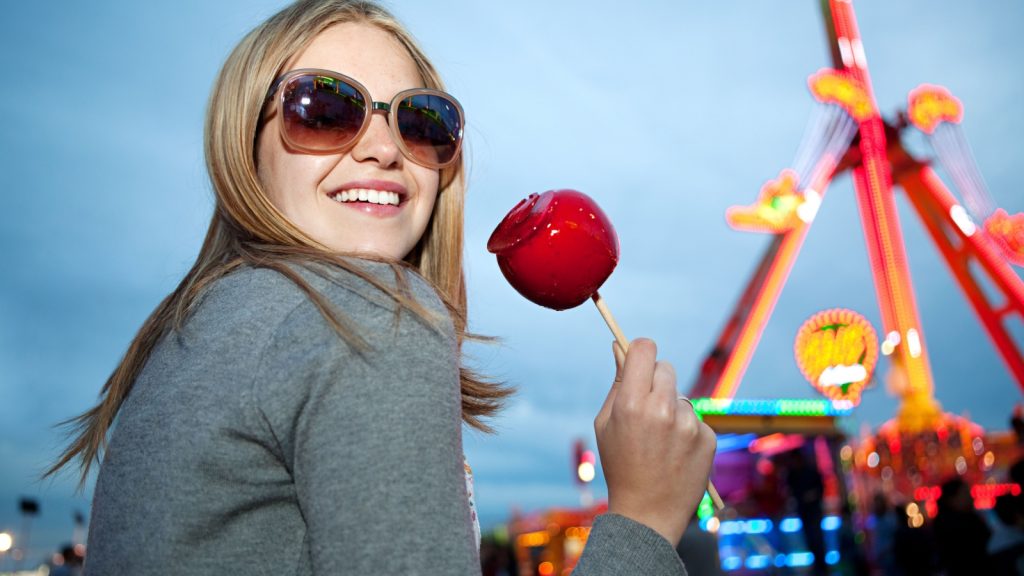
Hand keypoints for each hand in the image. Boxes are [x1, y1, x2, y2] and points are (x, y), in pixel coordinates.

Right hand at [593, 338, 716, 545]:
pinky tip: (676, 452)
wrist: (648, 513)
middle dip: (655, 381)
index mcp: (632, 404)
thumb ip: (617, 383)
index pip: (645, 349)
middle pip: (665, 368)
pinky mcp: (708, 438)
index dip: (639, 351)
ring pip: (681, 395)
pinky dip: (687, 430)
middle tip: (647, 406)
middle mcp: (663, 410)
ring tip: (660, 440)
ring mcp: (689, 425)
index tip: (638, 358)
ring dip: (672, 408)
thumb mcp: (605, 423)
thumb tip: (619, 347)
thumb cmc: (620, 465)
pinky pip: (695, 419)